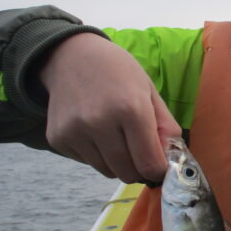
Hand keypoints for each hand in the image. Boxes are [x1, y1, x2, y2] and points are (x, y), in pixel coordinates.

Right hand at [39, 33, 180, 182]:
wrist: (71, 56)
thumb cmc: (119, 73)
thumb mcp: (150, 92)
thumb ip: (166, 127)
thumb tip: (172, 160)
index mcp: (131, 109)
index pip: (150, 164)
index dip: (159, 170)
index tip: (160, 164)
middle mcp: (100, 123)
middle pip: (128, 173)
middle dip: (139, 169)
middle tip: (140, 152)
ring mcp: (75, 132)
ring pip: (107, 172)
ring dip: (118, 163)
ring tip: (116, 136)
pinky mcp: (58, 138)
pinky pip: (87, 163)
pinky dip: (97, 155)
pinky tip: (95, 131)